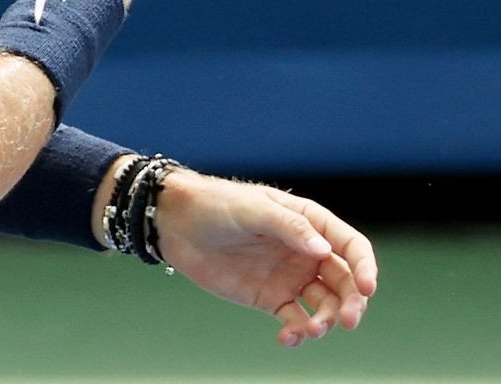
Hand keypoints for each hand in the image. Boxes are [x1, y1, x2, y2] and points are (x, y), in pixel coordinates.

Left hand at [154, 170, 377, 346]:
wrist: (177, 224)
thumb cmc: (217, 206)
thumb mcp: (253, 209)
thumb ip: (289, 227)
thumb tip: (325, 252)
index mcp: (309, 224)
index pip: (351, 246)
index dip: (365, 267)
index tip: (367, 288)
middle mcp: (306, 252)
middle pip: (345, 281)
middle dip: (353, 302)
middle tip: (348, 321)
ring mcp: (291, 277)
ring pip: (326, 305)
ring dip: (327, 321)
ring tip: (312, 330)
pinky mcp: (271, 298)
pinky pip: (295, 320)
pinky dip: (299, 333)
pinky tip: (288, 338)